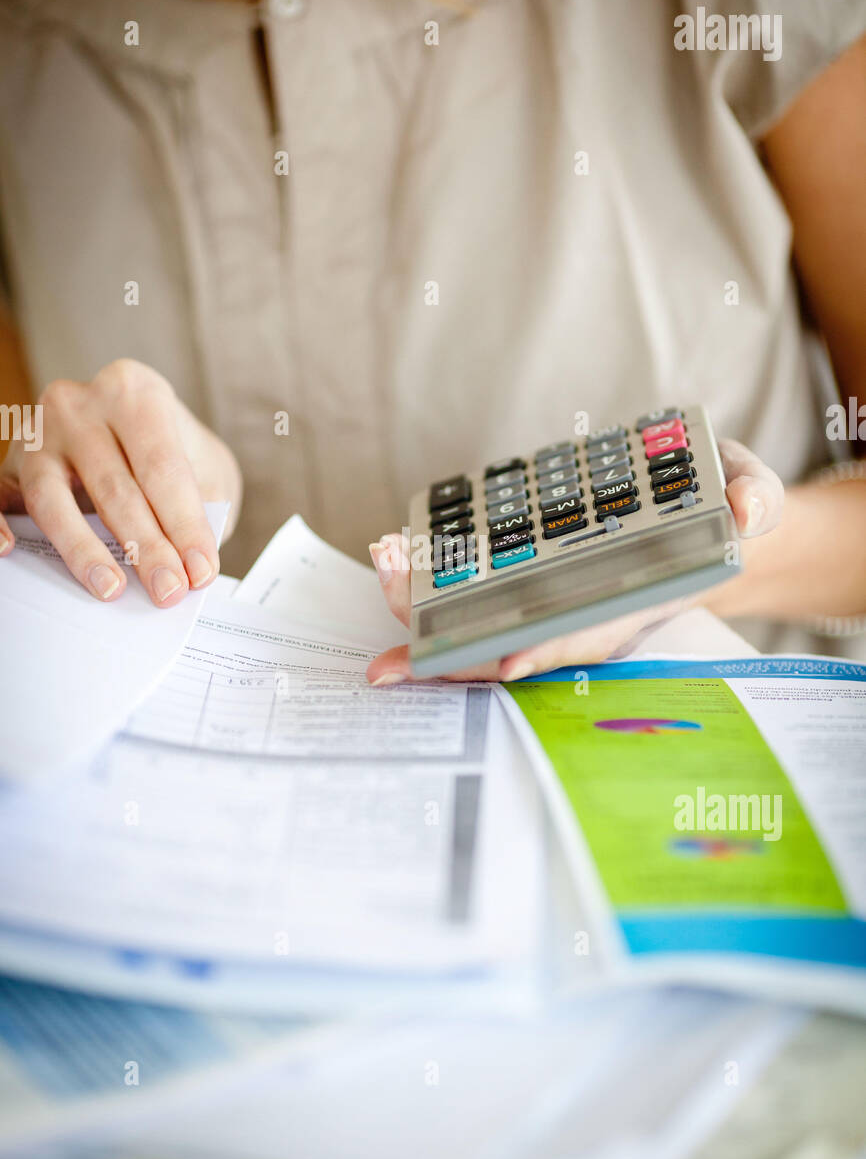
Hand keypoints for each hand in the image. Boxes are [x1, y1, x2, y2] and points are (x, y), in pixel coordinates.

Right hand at [0, 359, 241, 605]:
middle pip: (114, 487)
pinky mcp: (10, 465)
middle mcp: (80, 405)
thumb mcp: (205, 465)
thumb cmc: (168, 448)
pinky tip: (9, 549)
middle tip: (168, 590)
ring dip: (84, 550)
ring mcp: (38, 434)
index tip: (200, 570)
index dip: (185, 525)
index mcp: (135, 393)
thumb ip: (204, 505)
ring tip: (111, 588)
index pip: (162, 467)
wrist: (130, 427)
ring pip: (52, 498)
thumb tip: (192, 562)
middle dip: (146, 548)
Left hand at [366, 438, 782, 683]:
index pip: (591, 634)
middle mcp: (591, 611)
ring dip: (431, 609)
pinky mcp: (538, 579)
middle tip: (400, 630)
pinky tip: (396, 560)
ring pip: (487, 622)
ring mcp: (559, 600)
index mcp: (640, 602)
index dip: (551, 647)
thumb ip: (755, 499)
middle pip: (519, 640)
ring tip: (384, 571)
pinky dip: (437, 583)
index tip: (507, 660)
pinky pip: (479, 592)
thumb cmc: (729, 513)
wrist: (713, 525)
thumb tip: (747, 508)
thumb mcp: (754, 497)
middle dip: (461, 643)